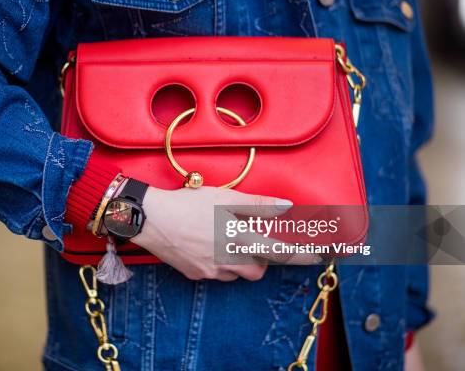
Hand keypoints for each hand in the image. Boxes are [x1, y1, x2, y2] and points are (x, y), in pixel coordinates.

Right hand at [132, 186, 320, 281]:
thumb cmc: (188, 204)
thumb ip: (257, 204)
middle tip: (249, 241)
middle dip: (260, 261)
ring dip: (238, 262)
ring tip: (223, 240)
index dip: (302, 256)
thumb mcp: (224, 197)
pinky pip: (216, 273)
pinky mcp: (196, 274)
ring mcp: (211, 270)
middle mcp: (228, 260)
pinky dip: (218, 263)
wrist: (150, 219)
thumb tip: (285, 205)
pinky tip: (205, 245)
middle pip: (258, 272)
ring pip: (236, 274)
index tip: (320, 257)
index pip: (280, 253)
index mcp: (239, 239)